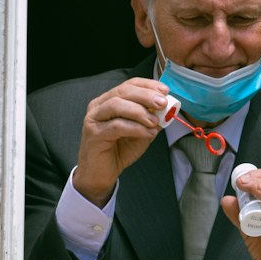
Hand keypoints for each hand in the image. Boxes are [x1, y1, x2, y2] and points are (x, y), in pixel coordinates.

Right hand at [73, 77, 167, 206]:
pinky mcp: (94, 133)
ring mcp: (94, 119)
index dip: (147, 85)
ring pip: (117, 105)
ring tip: (155, 121)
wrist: (101, 174)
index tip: (165, 91)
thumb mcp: (141, 131)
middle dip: (146, 95)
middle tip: (162, 103)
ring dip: (140, 111)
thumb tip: (166, 109)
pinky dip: (136, 128)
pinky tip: (147, 132)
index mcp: (109, 100)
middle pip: (123, 91)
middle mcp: (99, 106)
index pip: (129, 85)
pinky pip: (117, 126)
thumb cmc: (119, 150)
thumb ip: (151, 119)